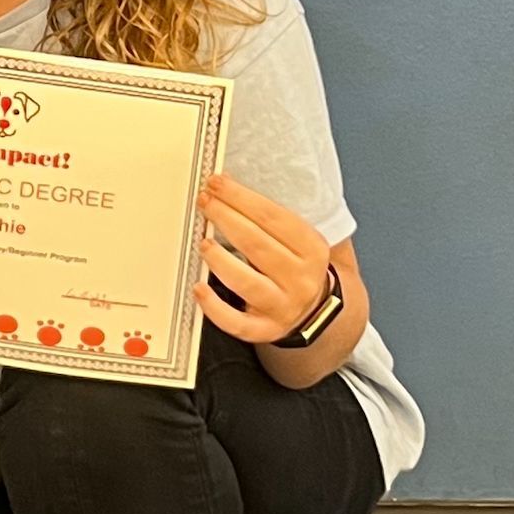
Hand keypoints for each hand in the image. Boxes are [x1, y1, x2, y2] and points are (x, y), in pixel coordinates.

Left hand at [193, 173, 330, 343]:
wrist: (314, 310)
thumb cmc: (297, 267)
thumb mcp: (299, 240)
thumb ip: (270, 218)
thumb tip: (227, 188)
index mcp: (312, 250)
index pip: (274, 217)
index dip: (242, 198)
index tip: (218, 184)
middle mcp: (301, 279)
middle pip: (258, 245)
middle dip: (227, 219)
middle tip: (205, 203)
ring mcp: (283, 306)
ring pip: (247, 283)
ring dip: (221, 260)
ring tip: (204, 243)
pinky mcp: (265, 329)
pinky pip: (237, 322)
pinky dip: (215, 308)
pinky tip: (199, 289)